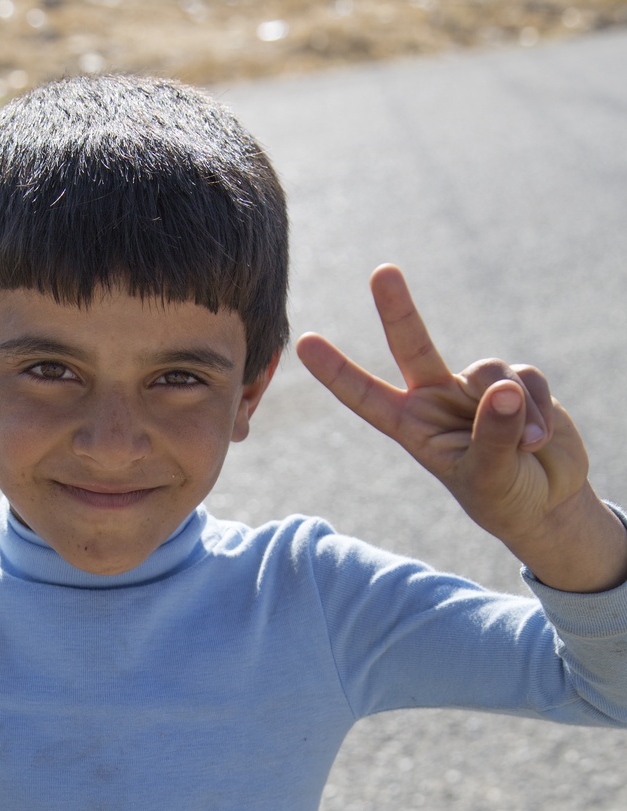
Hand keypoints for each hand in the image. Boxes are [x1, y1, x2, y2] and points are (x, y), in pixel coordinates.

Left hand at [296, 266, 626, 591]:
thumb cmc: (503, 498)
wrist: (546, 499)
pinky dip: (539, 408)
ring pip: (490, 372)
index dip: (337, 372)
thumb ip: (493, 436)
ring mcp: (476, 387)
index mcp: (413, 427)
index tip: (304, 343)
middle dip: (398, 309)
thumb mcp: (490, 477)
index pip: (367, 397)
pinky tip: (542, 440)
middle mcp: (437, 399)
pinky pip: (527, 380)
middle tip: (382, 272)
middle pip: (412, 346)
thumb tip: (504, 390)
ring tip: (528, 446)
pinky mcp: (517, 381)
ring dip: (516, 408)